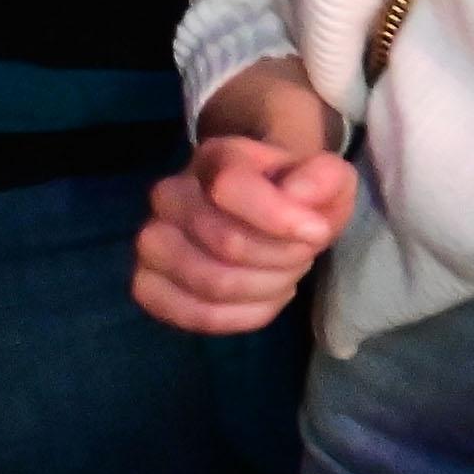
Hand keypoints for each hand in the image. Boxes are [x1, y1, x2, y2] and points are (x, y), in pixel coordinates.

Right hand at [131, 134, 355, 334]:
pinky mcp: (147, 284)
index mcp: (215, 157)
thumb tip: (299, 197)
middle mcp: (170, 195)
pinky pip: (192, 315)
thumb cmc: (295, 193)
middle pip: (227, 244)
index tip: (319, 232)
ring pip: (210, 283)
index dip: (280, 218)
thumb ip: (321, 178)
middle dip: (282, 258)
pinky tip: (266, 299)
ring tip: (287, 273)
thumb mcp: (326, 177)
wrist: (266, 209)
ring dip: (265, 287)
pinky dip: (242, 316)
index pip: (229, 188)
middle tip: (305, 254)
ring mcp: (152, 242)